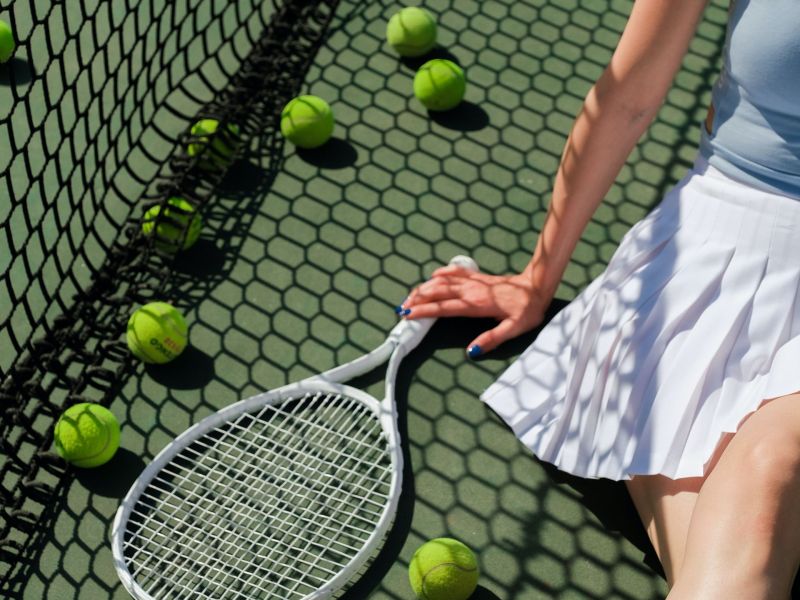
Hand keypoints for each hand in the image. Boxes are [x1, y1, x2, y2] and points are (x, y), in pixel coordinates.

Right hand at [400, 265, 548, 356]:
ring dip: (424, 287)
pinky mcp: (477, 277)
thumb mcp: (514, 328)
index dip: (424, 311)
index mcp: (476, 305)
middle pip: (437, 292)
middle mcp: (471, 291)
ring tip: (410, 296)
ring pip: (442, 281)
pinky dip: (441, 273)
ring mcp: (473, 282)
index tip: (408, 315)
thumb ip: (492, 338)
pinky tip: (433, 276)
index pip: (444, 308)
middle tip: (402, 308)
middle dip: (417, 299)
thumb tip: (471, 351)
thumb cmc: (527, 309)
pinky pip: (455, 272)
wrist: (537, 286)